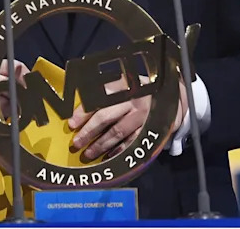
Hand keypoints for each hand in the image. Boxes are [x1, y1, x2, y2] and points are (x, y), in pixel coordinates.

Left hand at [68, 76, 186, 159]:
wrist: (168, 90)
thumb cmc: (136, 87)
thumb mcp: (122, 83)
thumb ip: (102, 92)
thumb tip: (78, 109)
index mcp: (123, 85)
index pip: (98, 99)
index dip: (83, 112)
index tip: (71, 123)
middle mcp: (132, 100)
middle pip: (106, 117)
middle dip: (89, 132)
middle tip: (76, 143)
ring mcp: (142, 115)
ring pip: (118, 132)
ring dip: (101, 145)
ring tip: (88, 154)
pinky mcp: (150, 127)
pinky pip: (132, 141)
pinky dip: (120, 150)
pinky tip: (109, 157)